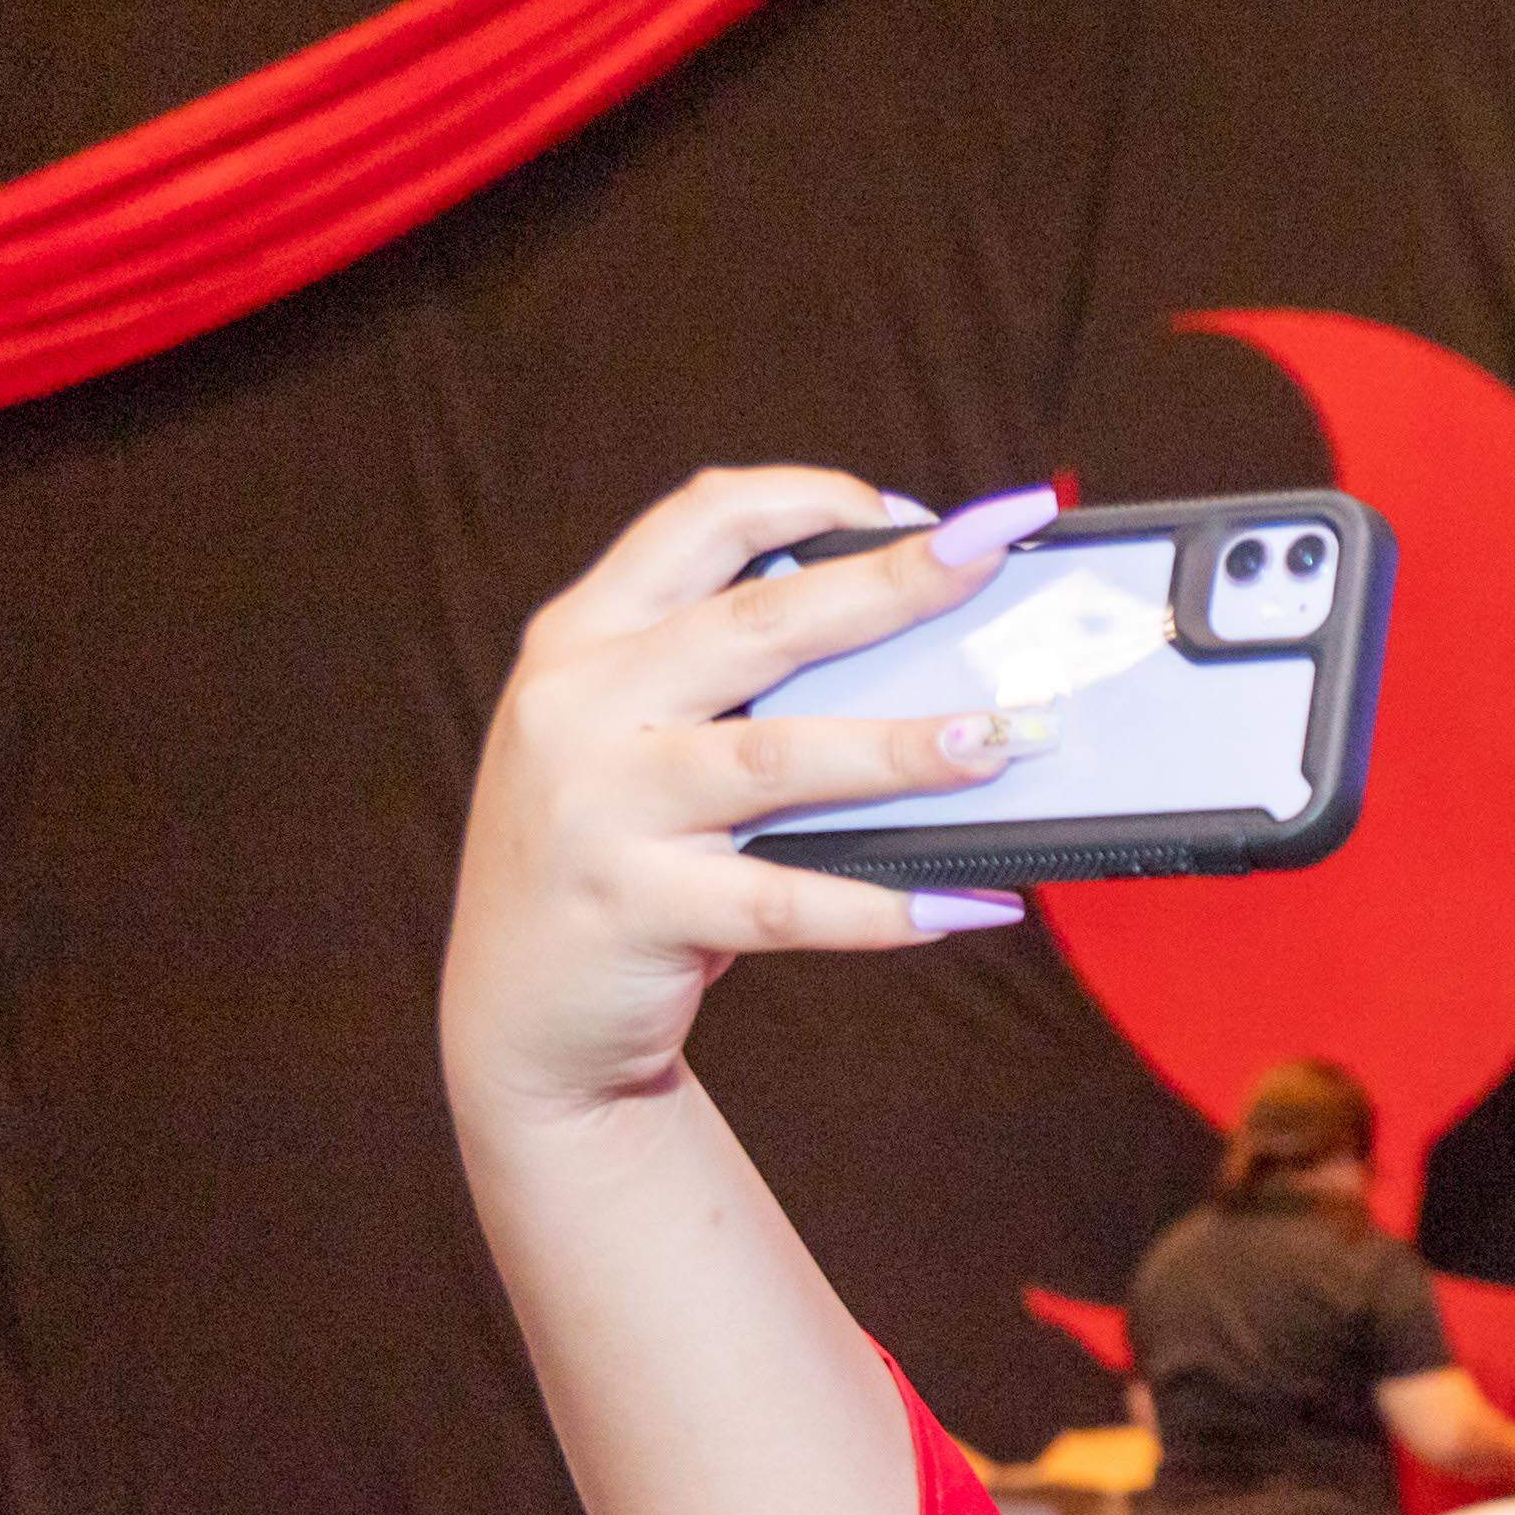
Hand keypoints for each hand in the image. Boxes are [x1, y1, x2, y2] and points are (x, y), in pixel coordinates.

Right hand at [437, 466, 1043, 1134]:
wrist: (516, 1018)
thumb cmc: (610, 862)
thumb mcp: (629, 742)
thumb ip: (724, 690)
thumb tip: (907, 664)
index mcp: (582, 638)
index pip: (701, 522)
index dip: (810, 497)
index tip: (911, 517)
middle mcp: (581, 706)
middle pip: (759, 624)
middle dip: (888, 584)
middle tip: (990, 559)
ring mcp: (599, 807)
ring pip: (777, 759)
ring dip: (900, 749)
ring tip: (997, 741)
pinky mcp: (633, 908)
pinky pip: (784, 904)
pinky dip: (882, 906)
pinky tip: (964, 902)